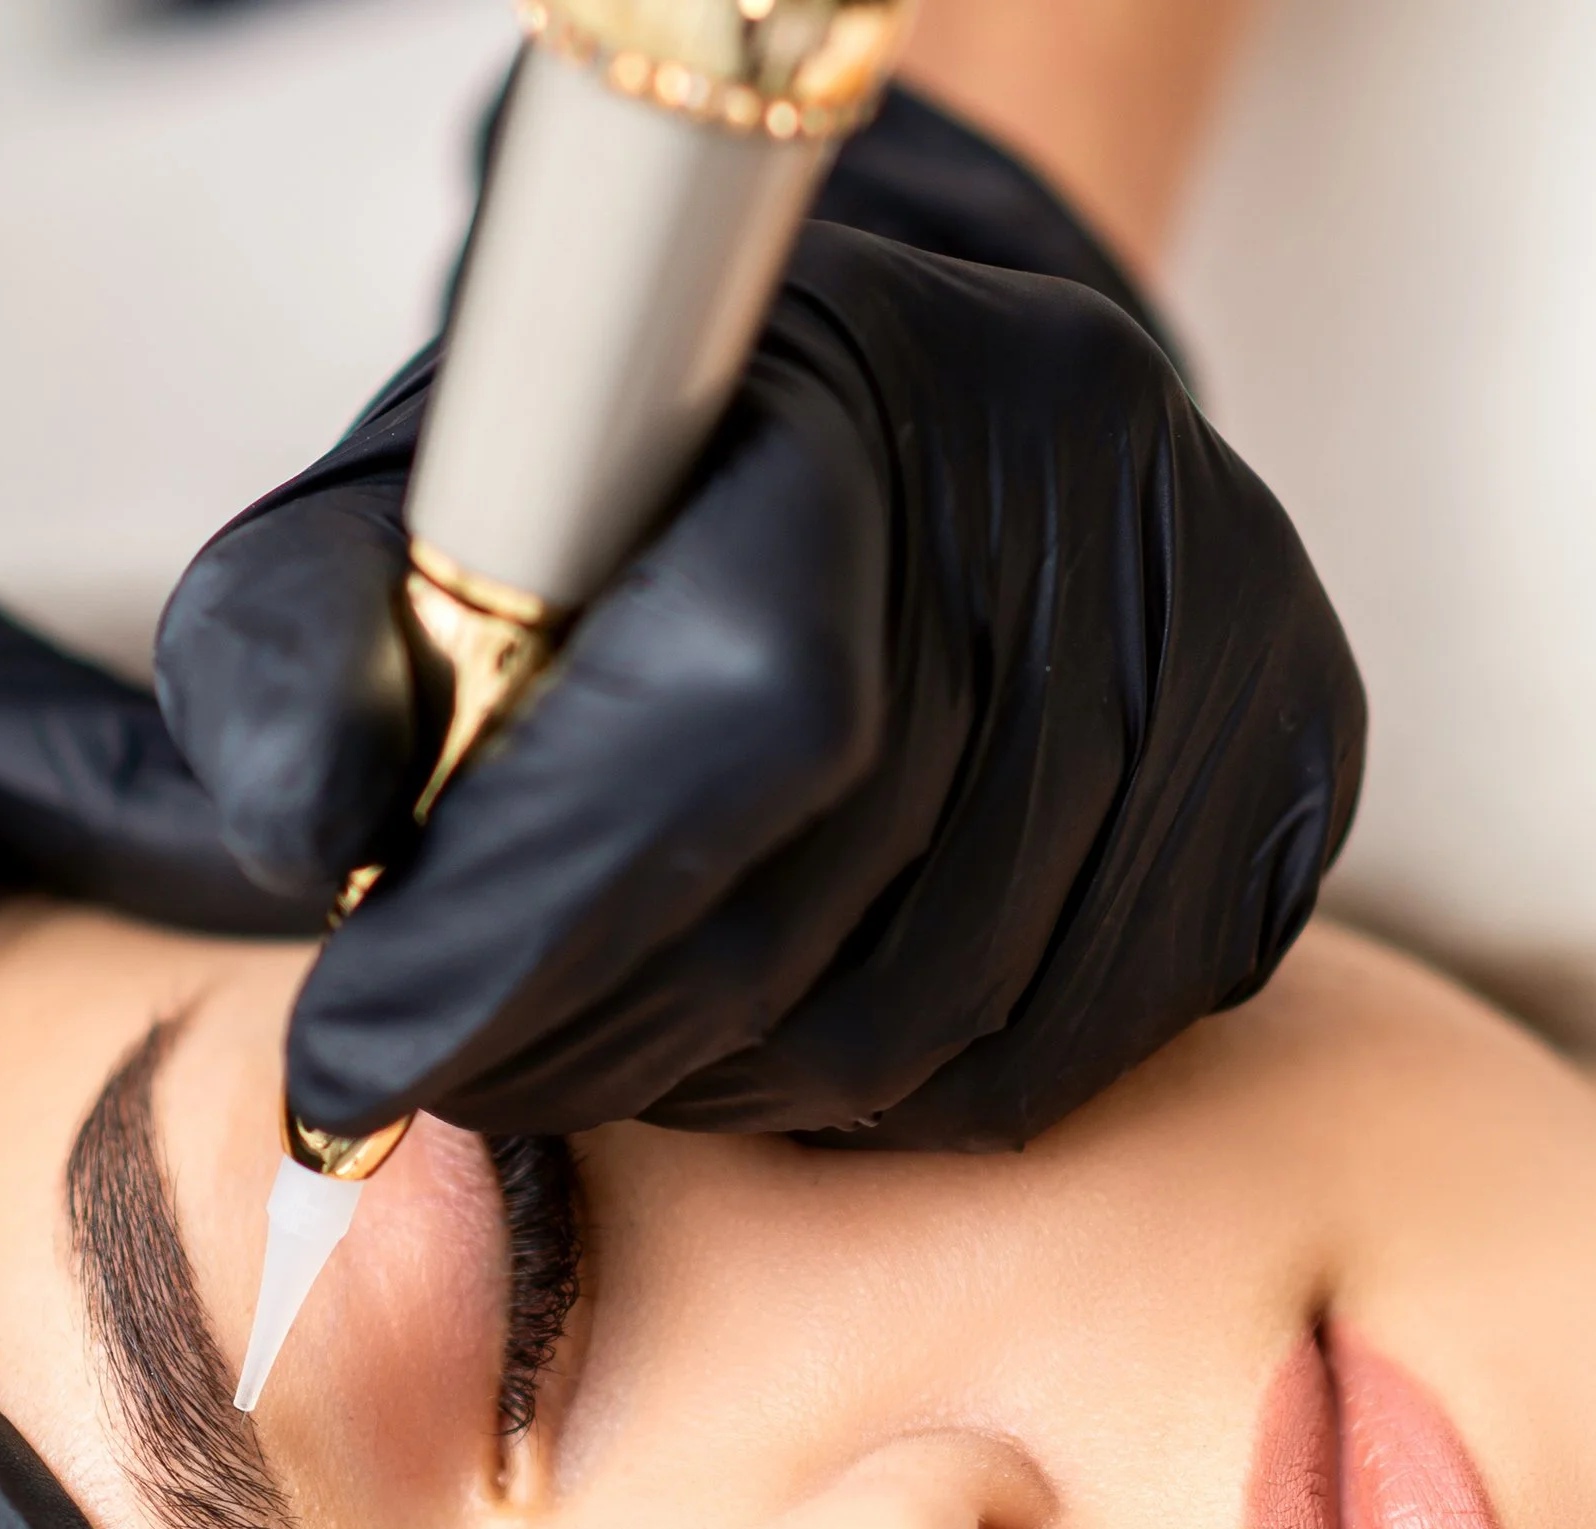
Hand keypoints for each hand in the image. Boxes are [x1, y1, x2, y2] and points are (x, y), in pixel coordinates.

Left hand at [156, 88, 1365, 1149]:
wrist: (883, 423)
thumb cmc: (618, 485)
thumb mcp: (402, 513)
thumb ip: (305, 650)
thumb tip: (325, 835)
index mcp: (852, 372)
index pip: (734, 716)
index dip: (535, 924)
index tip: (361, 1050)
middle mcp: (1079, 465)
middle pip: (830, 905)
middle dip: (597, 1038)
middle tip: (467, 1062)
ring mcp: (1219, 612)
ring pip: (948, 1018)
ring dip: (738, 1085)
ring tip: (626, 1033)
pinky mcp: (1290, 749)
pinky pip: (1078, 1044)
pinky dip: (899, 1089)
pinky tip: (797, 1020)